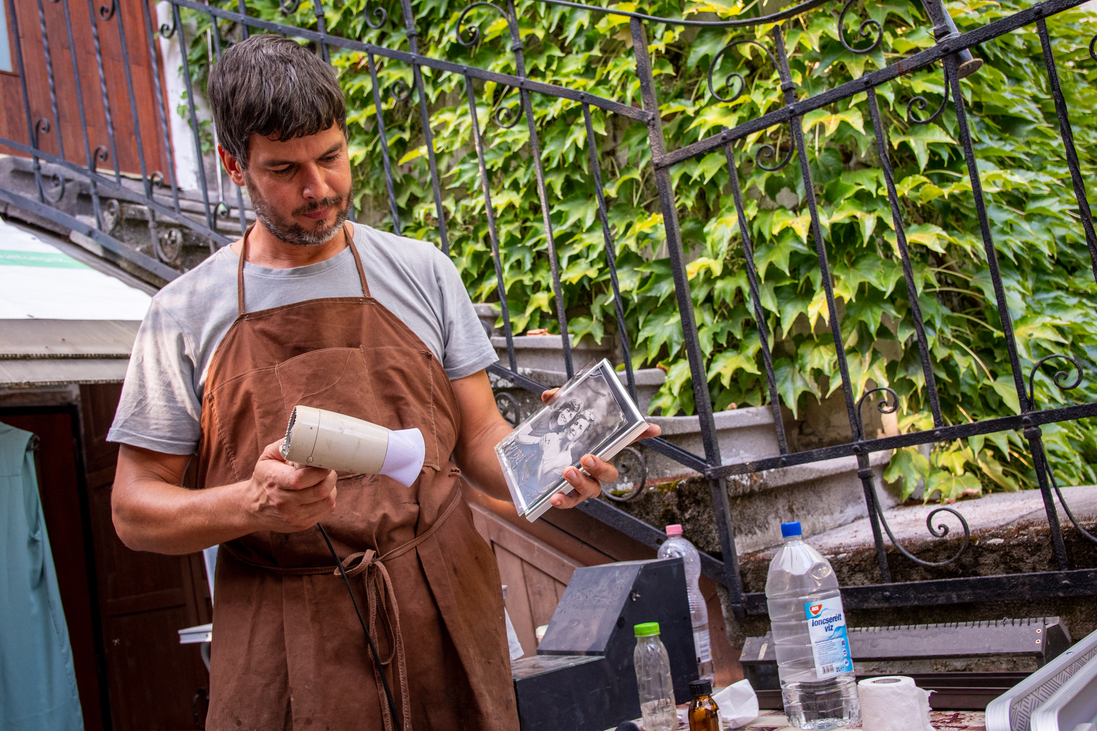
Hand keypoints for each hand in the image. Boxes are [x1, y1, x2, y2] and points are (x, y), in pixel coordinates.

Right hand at [245, 440, 337, 531]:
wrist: (252, 507)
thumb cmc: (264, 478)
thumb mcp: (267, 457)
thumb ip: (285, 445)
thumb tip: (303, 434)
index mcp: (274, 481)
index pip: (300, 480)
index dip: (318, 471)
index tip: (324, 464)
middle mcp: (283, 501)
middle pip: (319, 491)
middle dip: (329, 478)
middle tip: (327, 470)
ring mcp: (292, 516)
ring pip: (326, 502)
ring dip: (331, 489)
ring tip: (323, 481)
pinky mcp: (301, 524)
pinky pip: (326, 510)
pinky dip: (328, 500)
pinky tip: (319, 493)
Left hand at [539, 388, 661, 509]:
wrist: (532, 463)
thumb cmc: (554, 442)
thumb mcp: (554, 422)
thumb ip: (555, 407)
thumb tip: (551, 395)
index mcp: (599, 449)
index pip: (623, 441)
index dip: (640, 434)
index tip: (653, 428)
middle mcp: (596, 469)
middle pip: (610, 472)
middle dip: (600, 466)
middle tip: (587, 458)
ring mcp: (585, 484)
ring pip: (593, 489)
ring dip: (581, 482)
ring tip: (567, 472)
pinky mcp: (568, 495)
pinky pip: (571, 501)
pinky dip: (564, 501)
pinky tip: (555, 498)